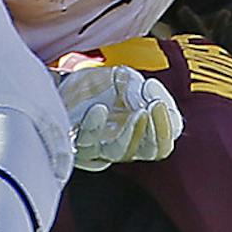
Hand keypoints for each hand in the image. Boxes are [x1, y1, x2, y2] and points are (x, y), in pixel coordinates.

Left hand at [56, 63, 180, 171]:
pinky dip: (95, 127)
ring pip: (120, 151)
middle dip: (159, 130)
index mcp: (142, 134)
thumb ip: (143, 91)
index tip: (156, 96)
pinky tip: (100, 109)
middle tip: (156, 106)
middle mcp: (124, 146)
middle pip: (151, 151)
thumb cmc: (98, 85)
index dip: (168, 123)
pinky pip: (87, 142)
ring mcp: (99, 148)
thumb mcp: (126, 80)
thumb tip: (155, 101)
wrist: (63, 84)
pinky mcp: (74, 143)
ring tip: (140, 111)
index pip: (164, 140)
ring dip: (132, 132)